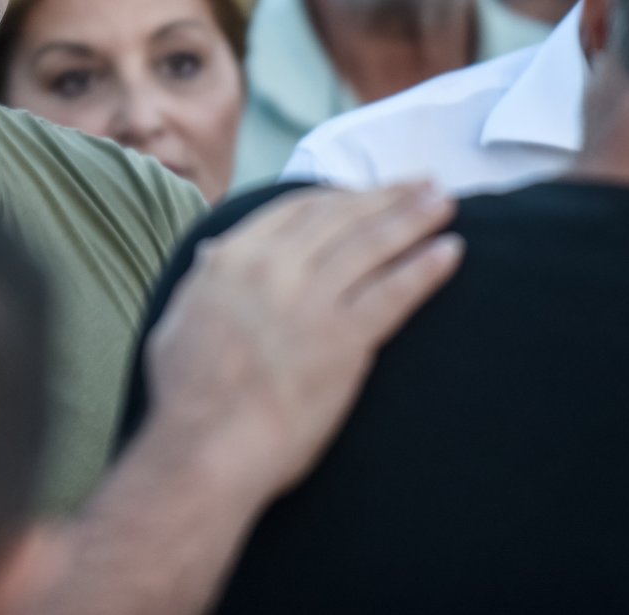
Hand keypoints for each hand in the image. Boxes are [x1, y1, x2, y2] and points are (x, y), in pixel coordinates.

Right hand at [142, 184, 461, 503]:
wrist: (208, 446)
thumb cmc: (188, 395)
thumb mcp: (178, 318)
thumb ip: (204, 278)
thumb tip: (214, 251)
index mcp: (234, 258)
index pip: (296, 209)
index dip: (338, 196)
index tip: (365, 192)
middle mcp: (275, 268)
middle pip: (342, 217)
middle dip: (387, 196)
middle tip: (423, 183)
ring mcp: (312, 302)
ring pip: (372, 245)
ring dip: (414, 218)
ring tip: (444, 203)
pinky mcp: (344, 339)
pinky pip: (393, 294)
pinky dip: (424, 269)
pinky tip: (450, 251)